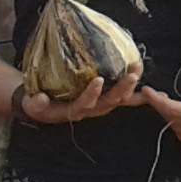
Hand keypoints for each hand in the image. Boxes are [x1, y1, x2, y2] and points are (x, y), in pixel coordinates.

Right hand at [19, 69, 143, 126]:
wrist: (42, 104)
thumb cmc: (37, 103)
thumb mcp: (32, 104)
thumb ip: (36, 103)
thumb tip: (40, 98)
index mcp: (73, 111)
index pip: (85, 104)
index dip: (91, 94)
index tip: (97, 80)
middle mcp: (90, 110)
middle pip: (109, 102)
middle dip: (122, 89)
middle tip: (132, 75)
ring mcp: (98, 104)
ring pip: (118, 99)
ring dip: (131, 88)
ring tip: (139, 70)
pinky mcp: (103, 97)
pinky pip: (122, 96)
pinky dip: (135, 93)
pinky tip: (147, 83)